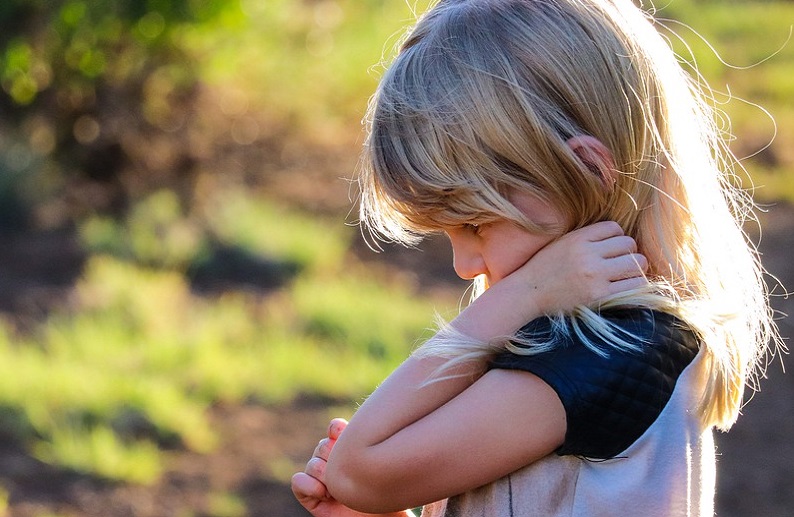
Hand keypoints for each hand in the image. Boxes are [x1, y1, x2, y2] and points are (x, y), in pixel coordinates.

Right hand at [292, 419, 412, 516]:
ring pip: (313, 464)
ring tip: (339, 489)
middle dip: (334, 458)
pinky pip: (298, 482)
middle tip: (350, 474)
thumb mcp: (378, 465)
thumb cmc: (383, 493)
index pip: (334, 428)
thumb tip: (353, 431)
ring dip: (324, 475)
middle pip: (322, 446)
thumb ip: (369, 446)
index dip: (336, 429)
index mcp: (347, 448)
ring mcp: (319, 477)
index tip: (343, 434)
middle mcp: (331, 459)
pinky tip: (322, 492)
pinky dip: (307, 484)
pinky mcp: (309, 495)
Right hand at [516, 220, 647, 313]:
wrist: (527, 293)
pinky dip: (633, 284)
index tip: (611, 248)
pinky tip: (625, 285)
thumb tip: (617, 235)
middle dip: (629, 251)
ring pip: (636, 263)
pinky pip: (633, 285)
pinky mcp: (599, 295)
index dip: (617, 237)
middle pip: (628, 244)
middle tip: (621, 261)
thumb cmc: (544, 268)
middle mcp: (587, 254)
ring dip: (635, 267)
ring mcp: (595, 275)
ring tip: (626, 273)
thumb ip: (587, 237)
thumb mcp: (561, 242)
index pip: (614, 228)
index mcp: (577, 238)